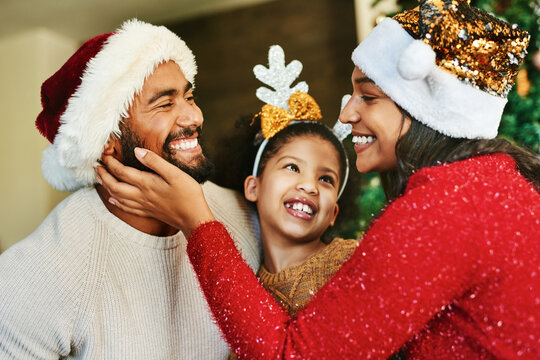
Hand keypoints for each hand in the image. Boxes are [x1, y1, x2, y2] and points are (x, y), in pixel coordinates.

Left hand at [96, 148, 214, 235]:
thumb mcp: (175, 173)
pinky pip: (126, 207)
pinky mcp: (148, 212)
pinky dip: (117, 202)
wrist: (193, 218)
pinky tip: (113, 199)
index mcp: (146, 183)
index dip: (110, 162)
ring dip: (107, 187)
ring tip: (100, 179)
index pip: (121, 171)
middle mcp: (141, 195)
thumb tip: (137, 151)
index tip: (104, 154)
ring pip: (118, 197)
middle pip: (115, 186)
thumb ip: (155, 162)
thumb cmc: (188, 195)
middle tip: (96, 166)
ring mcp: (144, 205)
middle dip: (103, 175)